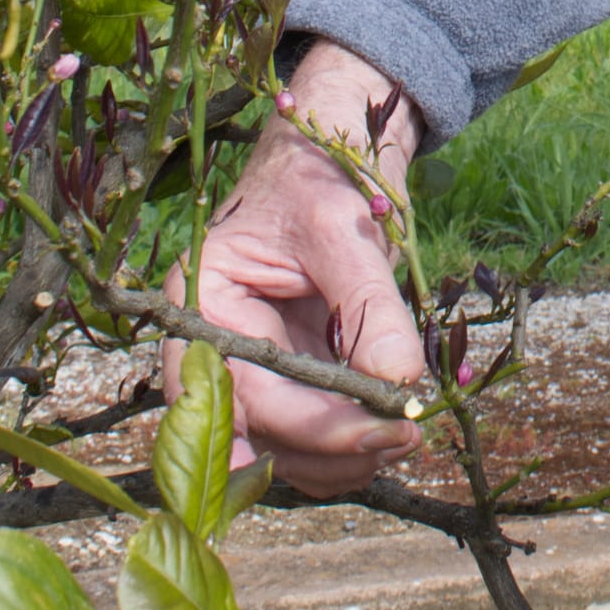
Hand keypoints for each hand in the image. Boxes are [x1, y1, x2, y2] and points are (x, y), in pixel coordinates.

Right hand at [165, 40, 427, 494]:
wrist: (332, 151)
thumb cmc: (323, 176)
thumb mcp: (345, 229)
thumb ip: (370, 306)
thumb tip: (400, 383)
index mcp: (203, 305)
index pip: (246, 395)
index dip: (315, 427)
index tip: (384, 431)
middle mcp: (212, 347)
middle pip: (258, 437)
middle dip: (332, 450)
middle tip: (406, 436)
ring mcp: (248, 365)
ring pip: (282, 448)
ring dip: (341, 458)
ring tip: (405, 430)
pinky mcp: (285, 374)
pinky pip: (306, 431)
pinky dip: (346, 442)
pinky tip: (389, 424)